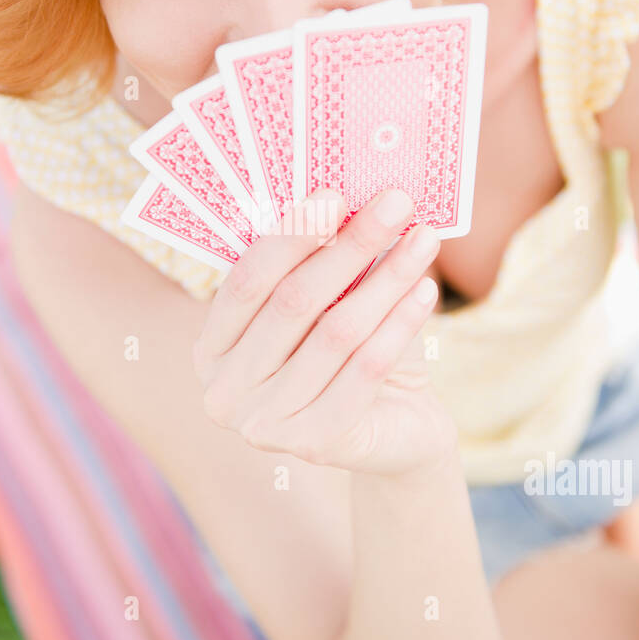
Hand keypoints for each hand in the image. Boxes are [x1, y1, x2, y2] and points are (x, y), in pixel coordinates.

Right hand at [192, 187, 459, 476]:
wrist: (395, 429)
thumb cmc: (353, 354)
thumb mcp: (329, 306)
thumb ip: (324, 263)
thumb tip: (354, 197)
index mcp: (212, 348)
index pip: (246, 282)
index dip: (290, 235)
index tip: (336, 193)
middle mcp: (225, 392)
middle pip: (293, 303)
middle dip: (350, 245)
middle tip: (396, 202)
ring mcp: (265, 425)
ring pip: (335, 333)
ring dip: (386, 278)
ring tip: (423, 240)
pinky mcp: (315, 445)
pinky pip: (365, 370)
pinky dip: (400, 324)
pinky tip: (426, 290)